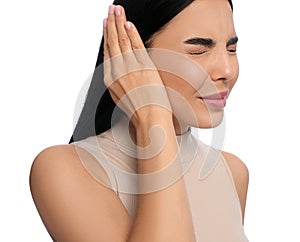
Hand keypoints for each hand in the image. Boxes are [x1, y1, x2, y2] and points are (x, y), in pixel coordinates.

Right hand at [103, 5, 171, 127]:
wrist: (150, 120)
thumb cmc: (139, 112)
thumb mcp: (122, 97)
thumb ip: (119, 82)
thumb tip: (121, 72)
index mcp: (110, 80)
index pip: (107, 52)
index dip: (106, 37)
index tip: (105, 25)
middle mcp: (117, 72)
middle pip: (112, 43)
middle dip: (110, 24)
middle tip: (110, 10)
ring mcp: (130, 69)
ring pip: (122, 41)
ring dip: (119, 23)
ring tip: (117, 10)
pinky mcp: (144, 67)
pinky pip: (135, 45)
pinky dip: (131, 33)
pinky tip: (128, 23)